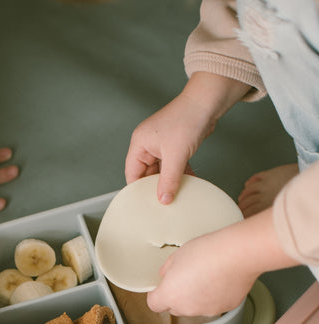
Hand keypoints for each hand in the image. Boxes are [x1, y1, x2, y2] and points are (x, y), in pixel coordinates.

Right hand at [125, 73, 250, 202]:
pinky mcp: (174, 147)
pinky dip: (179, 175)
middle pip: (146, 174)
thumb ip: (169, 180)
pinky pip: (173, 167)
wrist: (207, 102)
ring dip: (170, 182)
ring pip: (161, 172)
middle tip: (163, 203)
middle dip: (155, 188)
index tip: (146, 205)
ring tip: (176, 196)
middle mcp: (147, 145)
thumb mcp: (176, 155)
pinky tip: (188, 184)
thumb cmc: (187, 119)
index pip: (132, 173)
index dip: (138, 190)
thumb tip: (163, 200)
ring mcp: (161, 146)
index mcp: (139, 144)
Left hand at [146, 207, 296, 316]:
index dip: (156, 295)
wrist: (238, 254)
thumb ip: (168, 268)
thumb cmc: (208, 251)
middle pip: (174, 308)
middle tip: (185, 278)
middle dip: (176, 296)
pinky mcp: (224, 308)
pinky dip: (214, 296)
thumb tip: (167, 274)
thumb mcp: (179, 254)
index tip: (161, 287)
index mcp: (170, 295)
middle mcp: (187, 308)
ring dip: (196, 297)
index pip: (154, 304)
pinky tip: (220, 280)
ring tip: (206, 276)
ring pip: (195, 307)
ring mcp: (206, 310)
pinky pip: (214, 304)